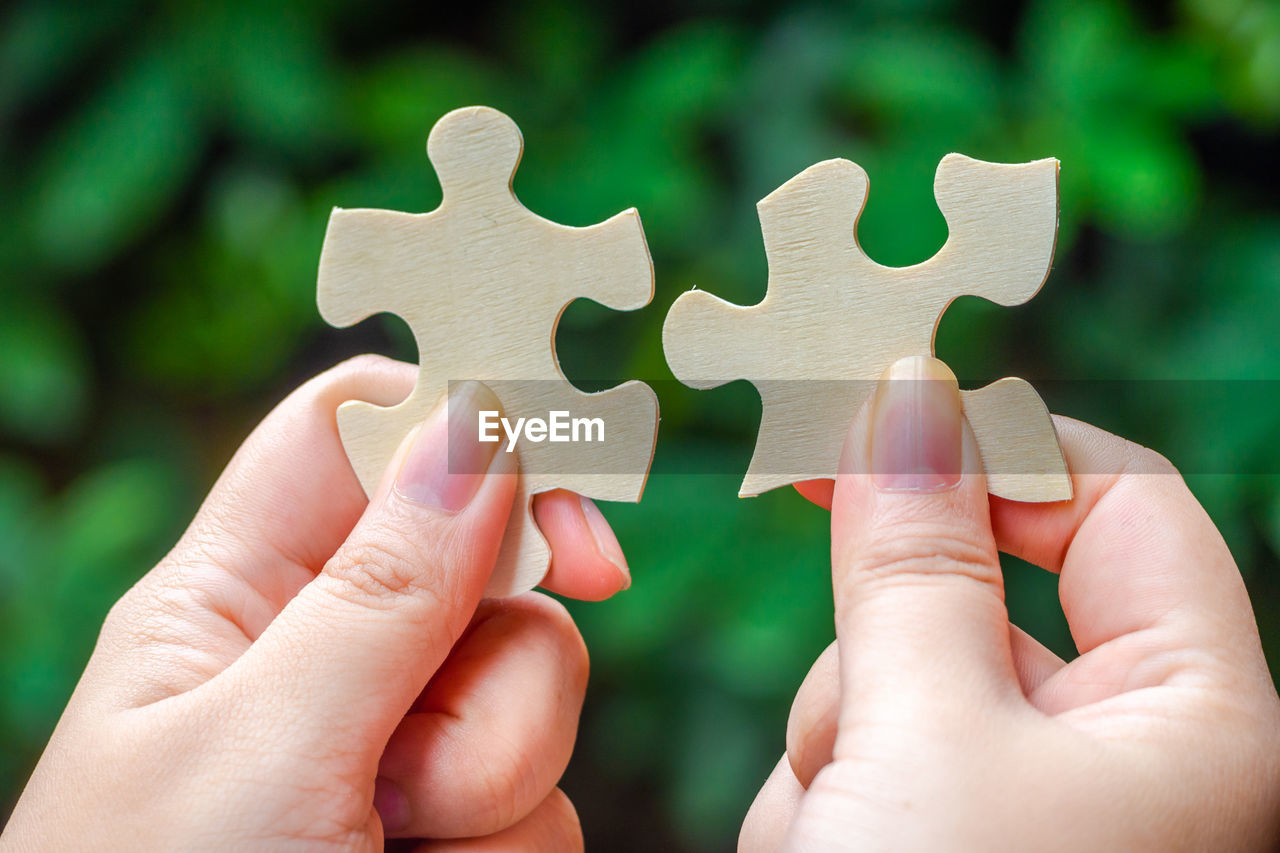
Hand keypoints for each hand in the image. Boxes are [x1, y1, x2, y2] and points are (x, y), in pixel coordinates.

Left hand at [2, 356, 631, 850]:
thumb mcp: (259, 751)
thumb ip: (382, 592)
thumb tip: (477, 426)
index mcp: (235, 600)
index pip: (357, 439)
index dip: (464, 431)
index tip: (566, 502)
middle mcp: (323, 660)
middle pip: (488, 576)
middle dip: (493, 678)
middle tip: (410, 780)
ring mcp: (394, 752)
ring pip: (536, 696)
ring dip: (491, 791)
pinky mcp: (453, 829)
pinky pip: (543, 796)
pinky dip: (502, 847)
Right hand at [741, 356, 1279, 850]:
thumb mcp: (926, 729)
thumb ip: (914, 559)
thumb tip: (908, 394)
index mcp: (1194, 720)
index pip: (1119, 505)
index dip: (997, 449)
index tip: (867, 417)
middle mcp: (1124, 756)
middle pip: (980, 595)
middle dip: (880, 638)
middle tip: (828, 653)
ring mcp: (1025, 803)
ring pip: (897, 679)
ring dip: (835, 740)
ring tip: (829, 830)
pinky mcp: (942, 834)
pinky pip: (862, 752)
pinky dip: (817, 796)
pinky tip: (816, 851)